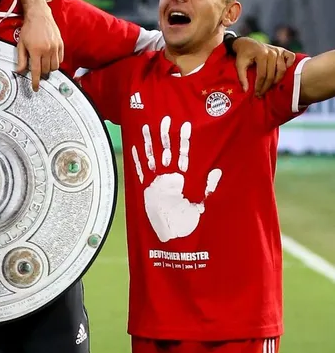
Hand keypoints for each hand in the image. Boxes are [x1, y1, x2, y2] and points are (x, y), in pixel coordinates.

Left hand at [16, 8, 63, 91]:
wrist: (39, 15)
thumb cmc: (28, 29)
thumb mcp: (21, 44)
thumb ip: (21, 59)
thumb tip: (19, 71)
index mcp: (36, 50)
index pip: (36, 71)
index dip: (35, 82)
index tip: (35, 88)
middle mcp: (47, 50)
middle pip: (46, 70)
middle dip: (41, 73)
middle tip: (36, 68)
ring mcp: (55, 47)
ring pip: (54, 67)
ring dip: (48, 68)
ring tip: (43, 63)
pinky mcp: (61, 44)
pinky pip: (60, 60)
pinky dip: (55, 62)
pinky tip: (49, 58)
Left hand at [133, 116, 221, 242]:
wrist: (169, 234)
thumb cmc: (186, 218)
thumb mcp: (200, 201)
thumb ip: (208, 185)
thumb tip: (217, 170)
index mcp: (182, 178)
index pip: (184, 153)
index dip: (184, 138)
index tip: (186, 124)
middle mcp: (167, 176)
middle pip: (166, 150)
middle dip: (165, 133)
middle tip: (166, 118)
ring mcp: (154, 180)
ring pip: (151, 155)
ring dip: (149, 140)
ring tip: (148, 126)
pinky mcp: (144, 187)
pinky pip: (139, 168)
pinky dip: (136, 157)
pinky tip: (134, 146)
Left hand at [232, 37, 295, 96]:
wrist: (246, 43)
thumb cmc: (242, 55)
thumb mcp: (239, 64)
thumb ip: (241, 77)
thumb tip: (245, 90)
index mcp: (261, 55)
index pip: (263, 75)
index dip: (260, 86)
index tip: (256, 94)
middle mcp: (272, 52)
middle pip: (273, 74)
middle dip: (267, 86)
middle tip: (262, 93)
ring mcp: (278, 50)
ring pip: (282, 69)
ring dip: (277, 80)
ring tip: (270, 87)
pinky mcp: (283, 50)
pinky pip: (291, 58)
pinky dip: (289, 65)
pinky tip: (282, 73)